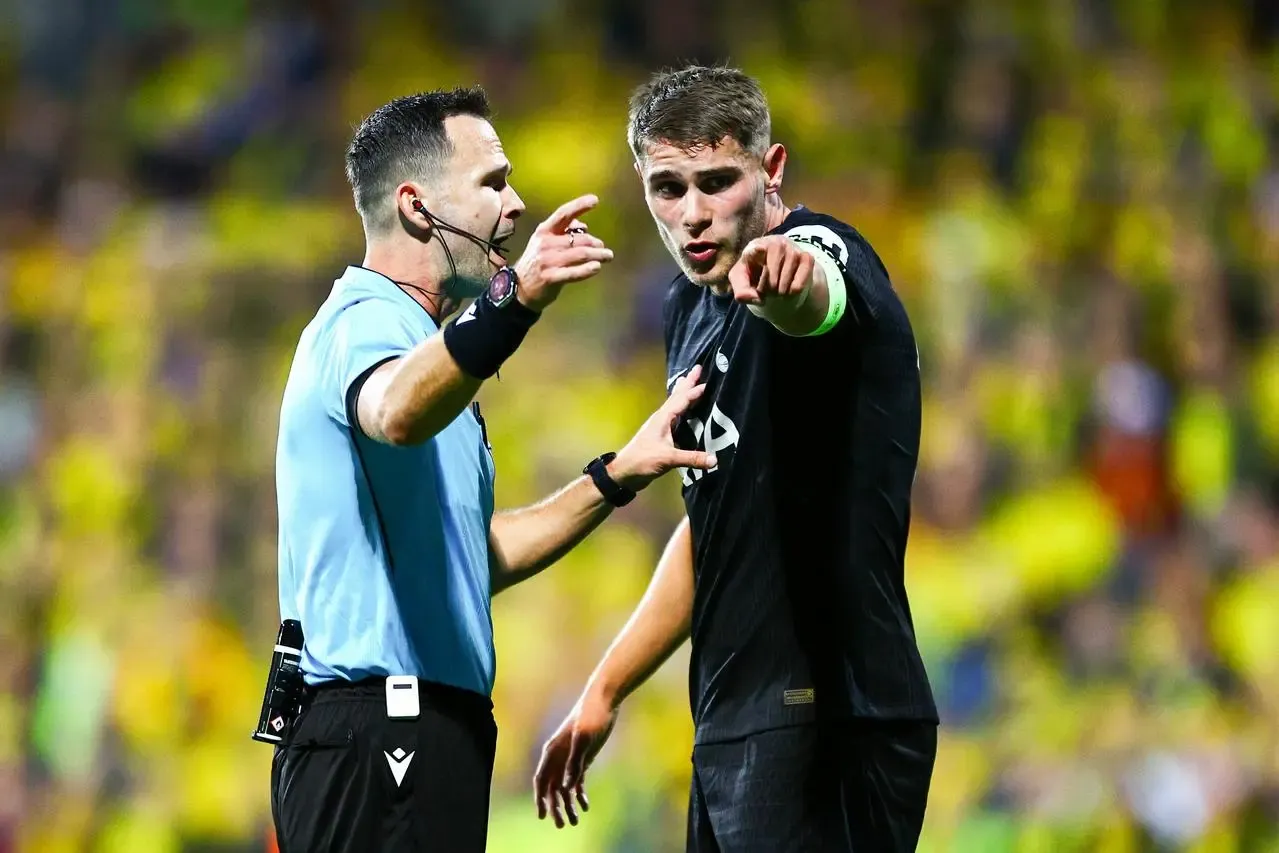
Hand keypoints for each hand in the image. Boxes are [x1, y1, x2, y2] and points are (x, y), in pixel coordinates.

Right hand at [514, 194, 613, 310]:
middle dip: (595, 243)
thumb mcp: (545, 243)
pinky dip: (587, 269)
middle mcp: (546, 243)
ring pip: (580, 254)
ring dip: (598, 254)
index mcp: (544, 231)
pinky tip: (597, 267)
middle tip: (604, 249)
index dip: (579, 205)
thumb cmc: (537, 263)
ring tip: (608, 256)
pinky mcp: (551, 278)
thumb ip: (562, 232)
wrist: (519, 289)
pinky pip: (574, 272)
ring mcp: (548, 261)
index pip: (563, 214)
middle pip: (579, 238)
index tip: (595, 200)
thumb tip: (582, 224)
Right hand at [533, 687, 617, 828]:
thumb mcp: (584, 738)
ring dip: (567, 804)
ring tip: (574, 821)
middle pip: (552, 787)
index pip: (541, 779)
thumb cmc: (592, 715)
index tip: (542, 815)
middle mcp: (558, 756)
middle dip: (555, 807)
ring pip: (564, 786)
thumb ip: (575, 762)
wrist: (605, 699)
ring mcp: (570, 758)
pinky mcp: (583, 758)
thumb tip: (566, 787)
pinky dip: (579, 794)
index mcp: (553, 750)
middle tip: (562, 824)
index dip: (540, 798)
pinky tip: (585, 805)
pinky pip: (577, 781)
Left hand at [610, 365, 716, 492]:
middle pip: (677, 396)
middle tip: (699, 368)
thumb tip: (715, 459)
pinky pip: (675, 417)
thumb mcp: (668, 459)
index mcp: (663, 418)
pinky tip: (686, 411)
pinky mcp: (661, 436)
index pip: (682, 400)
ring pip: (675, 405)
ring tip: (691, 382)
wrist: (625, 472)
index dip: (694, 391)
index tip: (707, 380)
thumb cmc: (643, 460)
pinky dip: (682, 409)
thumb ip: (691, 458)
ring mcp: (661, 427)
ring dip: (684, 393)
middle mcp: (662, 418)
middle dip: (688, 383)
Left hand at [727, 235, 814, 308]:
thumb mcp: (743, 282)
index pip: (754, 248)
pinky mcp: (807, 257)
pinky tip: (790, 288)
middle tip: (768, 291)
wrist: (779, 277)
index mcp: (755, 247)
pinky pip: (802, 278)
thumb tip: (756, 298)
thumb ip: (742, 290)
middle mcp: (774, 243)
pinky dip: (795, 289)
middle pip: (771, 272)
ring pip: (787, 276)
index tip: (758, 250)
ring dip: (781, 290)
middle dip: (768, 287)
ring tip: (778, 290)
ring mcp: (792, 248)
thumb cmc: (756, 276)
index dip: (755, 250)